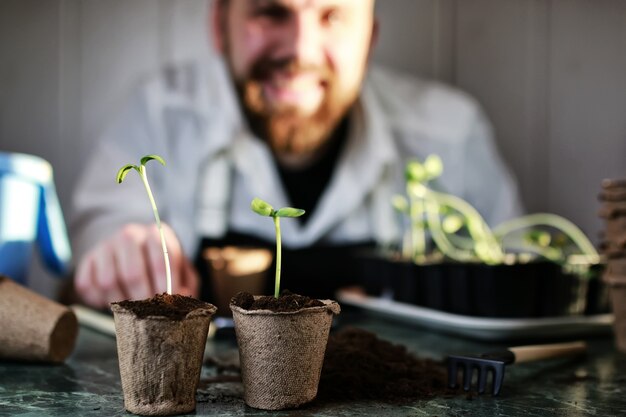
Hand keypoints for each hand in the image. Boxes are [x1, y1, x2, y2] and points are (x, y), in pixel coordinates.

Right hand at [74, 223, 198, 307]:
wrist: (128, 248)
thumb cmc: (159, 264)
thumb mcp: (180, 269)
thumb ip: (186, 283)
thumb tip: (179, 296)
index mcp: (156, 234)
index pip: (162, 259)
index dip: (167, 285)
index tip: (169, 303)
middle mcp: (129, 235)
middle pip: (133, 274)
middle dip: (142, 300)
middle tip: (149, 313)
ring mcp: (105, 246)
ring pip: (108, 282)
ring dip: (120, 302)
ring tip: (131, 307)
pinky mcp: (86, 260)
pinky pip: (88, 286)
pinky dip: (99, 300)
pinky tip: (111, 300)